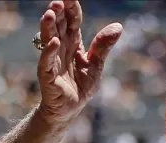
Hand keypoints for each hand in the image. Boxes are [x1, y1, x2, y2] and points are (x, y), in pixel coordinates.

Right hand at [37, 0, 122, 123]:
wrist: (70, 109)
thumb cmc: (81, 86)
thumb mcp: (96, 65)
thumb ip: (103, 46)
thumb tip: (118, 26)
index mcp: (73, 44)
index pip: (72, 22)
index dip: (72, 10)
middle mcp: (61, 49)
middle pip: (58, 27)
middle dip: (57, 14)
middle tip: (58, 1)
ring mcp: (52, 61)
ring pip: (48, 40)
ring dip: (48, 27)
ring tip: (49, 14)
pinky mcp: (47, 76)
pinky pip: (46, 62)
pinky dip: (48, 52)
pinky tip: (53, 42)